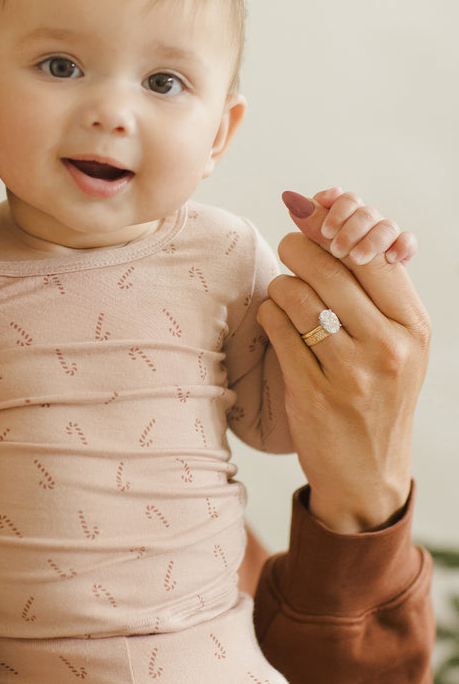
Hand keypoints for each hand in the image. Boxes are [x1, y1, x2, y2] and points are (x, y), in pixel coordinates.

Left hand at [257, 191, 430, 532]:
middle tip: (289, 249)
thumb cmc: (378, 394)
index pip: (372, 256)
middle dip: (298, 248)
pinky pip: (275, 327)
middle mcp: (389, 348)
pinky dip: (269, 315)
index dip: (336, 229)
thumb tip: (320, 212)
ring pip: (295, 294)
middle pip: (328, 268)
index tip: (314, 216)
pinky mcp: (311, 391)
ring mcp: (351, 372)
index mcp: (415, 328)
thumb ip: (369, 286)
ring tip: (286, 295)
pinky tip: (276, 322)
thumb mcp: (397, 342)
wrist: (367, 472)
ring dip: (281, 286)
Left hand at [283, 187, 416, 264]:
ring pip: (385, 225)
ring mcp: (383, 237)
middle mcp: (364, 224)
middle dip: (349, 228)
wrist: (347, 301)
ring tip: (356, 258)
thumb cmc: (324, 272)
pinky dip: (402, 246)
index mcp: (342, 218)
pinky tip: (392, 259)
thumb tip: (294, 202)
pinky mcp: (400, 253)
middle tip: (336, 248)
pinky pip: (408, 241)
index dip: (336, 206)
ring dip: (371, 240)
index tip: (326, 227)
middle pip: (364, 212)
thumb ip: (309, 225)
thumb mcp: (314, 249)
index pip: (344, 200)